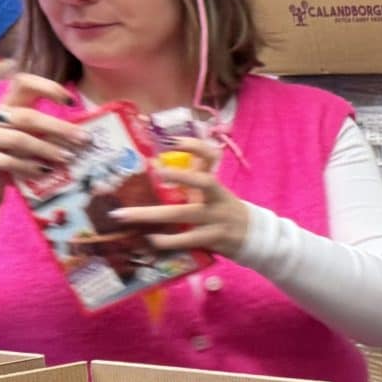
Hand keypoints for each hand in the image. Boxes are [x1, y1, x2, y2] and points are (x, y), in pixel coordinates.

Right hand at [0, 75, 84, 199]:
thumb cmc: (9, 153)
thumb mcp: (27, 136)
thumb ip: (47, 132)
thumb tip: (83, 137)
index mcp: (7, 105)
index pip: (23, 83)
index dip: (47, 87)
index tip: (70, 102)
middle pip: (27, 116)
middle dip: (59, 128)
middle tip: (83, 139)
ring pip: (18, 139)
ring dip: (47, 149)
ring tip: (68, 158)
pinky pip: (7, 161)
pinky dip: (28, 167)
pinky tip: (44, 172)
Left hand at [108, 137, 252, 256]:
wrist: (256, 236)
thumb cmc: (225, 211)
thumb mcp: (215, 192)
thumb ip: (196, 177)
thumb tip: (163, 160)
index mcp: (216, 184)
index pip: (212, 157)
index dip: (195, 147)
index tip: (172, 141)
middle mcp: (218, 198)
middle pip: (201, 182)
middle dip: (178, 176)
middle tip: (154, 170)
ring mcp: (216, 219)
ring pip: (184, 214)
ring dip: (152, 214)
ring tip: (124, 214)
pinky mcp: (214, 239)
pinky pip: (188, 239)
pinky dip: (168, 240)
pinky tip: (152, 239)